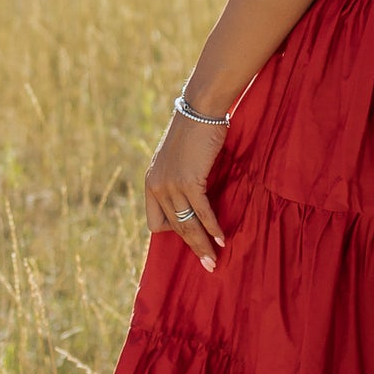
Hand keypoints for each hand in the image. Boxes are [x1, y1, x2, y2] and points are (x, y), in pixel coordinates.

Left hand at [145, 110, 227, 270]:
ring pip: (187, 225)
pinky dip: (213, 227)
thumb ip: (180, 179)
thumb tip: (194, 199)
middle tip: (207, 264)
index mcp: (151, 183)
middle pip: (174, 229)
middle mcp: (157, 186)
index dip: (173, 232)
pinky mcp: (189, 182)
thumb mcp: (178, 159)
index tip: (191, 236)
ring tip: (214, 258)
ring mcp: (171, 185)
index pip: (156, 222)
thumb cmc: (195, 132)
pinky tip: (222, 238)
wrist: (200, 109)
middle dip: (193, 247)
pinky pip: (201, 213)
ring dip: (203, 244)